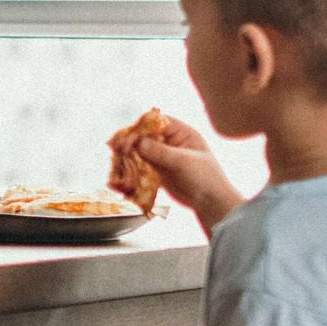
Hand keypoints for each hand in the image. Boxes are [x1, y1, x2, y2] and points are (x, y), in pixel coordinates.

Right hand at [117, 116, 244, 234]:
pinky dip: (131, 168)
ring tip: (116, 160)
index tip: (130, 136)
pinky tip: (122, 171)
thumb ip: (161, 152)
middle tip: (117, 148)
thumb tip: (139, 142)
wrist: (211, 203)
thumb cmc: (206, 178)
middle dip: (131, 141)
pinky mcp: (158, 172)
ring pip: (141, 152)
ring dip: (128, 155)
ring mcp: (164, 157)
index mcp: (182, 133)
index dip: (142, 127)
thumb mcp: (184, 162)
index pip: (157, 122)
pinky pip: (142, 166)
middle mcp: (171, 142)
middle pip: (145, 136)